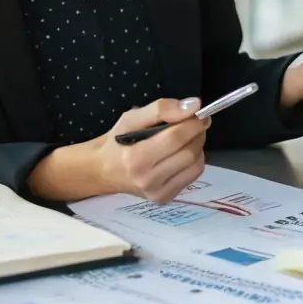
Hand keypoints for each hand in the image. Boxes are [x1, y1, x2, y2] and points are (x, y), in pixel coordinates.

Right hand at [28, 97, 209, 203]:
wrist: (102, 170)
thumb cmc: (116, 141)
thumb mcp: (131, 117)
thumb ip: (161, 109)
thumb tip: (193, 105)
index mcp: (136, 158)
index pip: (175, 137)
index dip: (193, 122)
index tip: (200, 112)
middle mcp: (148, 179)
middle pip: (189, 152)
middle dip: (197, 133)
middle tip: (194, 122)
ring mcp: (157, 192)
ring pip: (195, 165)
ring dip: (198, 146)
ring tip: (187, 137)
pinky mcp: (164, 198)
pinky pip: (192, 176)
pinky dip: (193, 161)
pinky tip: (181, 153)